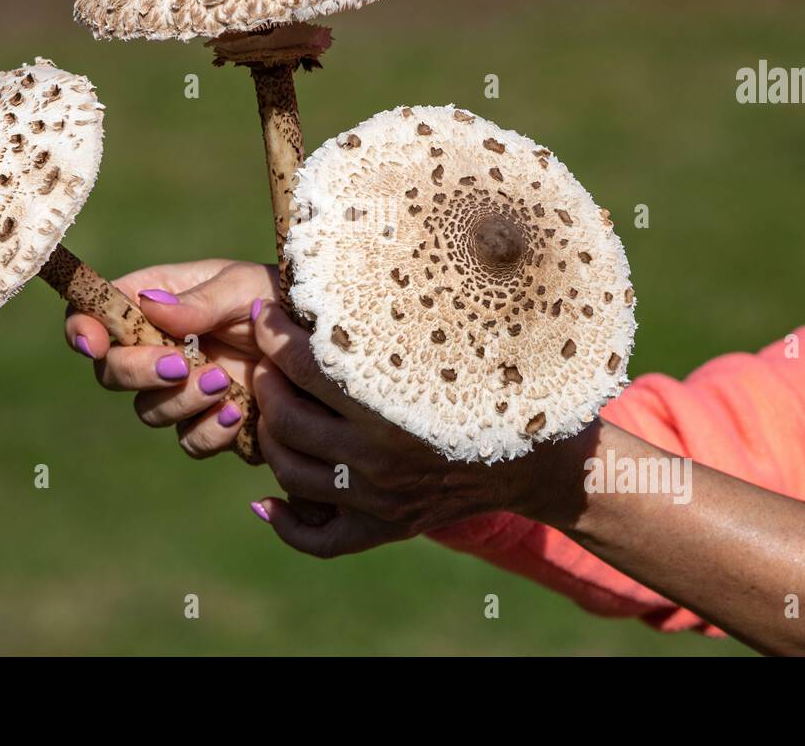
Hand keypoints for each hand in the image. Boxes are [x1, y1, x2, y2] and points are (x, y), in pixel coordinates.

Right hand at [63, 259, 276, 457]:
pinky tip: (239, 413)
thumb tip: (150, 307)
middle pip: (112, 372)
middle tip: (180, 364)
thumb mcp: (245, 286)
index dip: (82, 330)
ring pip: (150, 411)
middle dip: (137, 371)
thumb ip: (200, 300)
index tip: (93, 344)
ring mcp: (183, 390)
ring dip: (180, 401)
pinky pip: (192, 441)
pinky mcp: (212, 424)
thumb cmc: (280, 297)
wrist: (324, 346)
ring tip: (223, 382)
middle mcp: (160, 347)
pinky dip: (210, 432)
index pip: (96, 315)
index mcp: (156, 301)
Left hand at [247, 300, 577, 556]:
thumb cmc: (498, 387)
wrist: (540, 461)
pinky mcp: (385, 528)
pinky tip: (264, 500)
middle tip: (267, 356)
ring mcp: (380, 500)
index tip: (266, 310)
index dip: (275, 334)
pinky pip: (318, 540)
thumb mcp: (455, 348)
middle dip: (267, 380)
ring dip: (268, 434)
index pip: (308, 366)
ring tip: (272, 405)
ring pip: (289, 471)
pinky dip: (285, 522)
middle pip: (288, 419)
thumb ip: (401, 321)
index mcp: (395, 410)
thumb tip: (350, 263)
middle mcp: (382, 460)